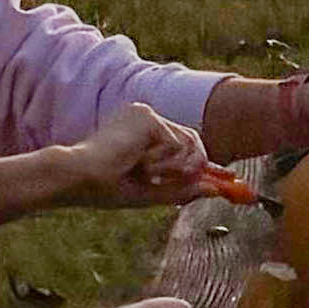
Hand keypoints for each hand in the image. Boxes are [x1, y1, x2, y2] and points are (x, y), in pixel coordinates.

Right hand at [60, 100, 216, 209]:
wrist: (78, 178)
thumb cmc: (105, 188)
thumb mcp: (152, 192)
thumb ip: (183, 189)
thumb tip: (216, 189)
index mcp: (141, 133)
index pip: (182, 144)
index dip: (204, 164)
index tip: (229, 183)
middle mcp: (145, 119)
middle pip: (193, 142)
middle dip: (198, 168)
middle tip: (188, 186)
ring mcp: (146, 115)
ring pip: (189, 144)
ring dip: (175, 169)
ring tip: (145, 174)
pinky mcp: (148, 118)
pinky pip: (177, 144)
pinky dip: (165, 163)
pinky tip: (140, 165)